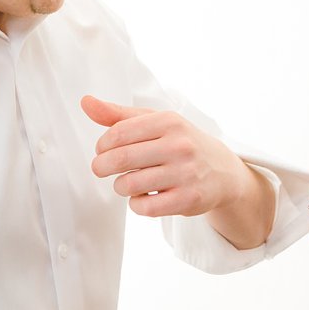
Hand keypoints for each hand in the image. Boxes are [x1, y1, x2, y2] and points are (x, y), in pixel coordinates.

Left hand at [81, 96, 260, 219]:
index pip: (118, 133)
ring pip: (130, 185)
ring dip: (120, 186)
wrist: (223, 171)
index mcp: (169, 122)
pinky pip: (145, 207)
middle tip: (102, 169)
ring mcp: (186, 173)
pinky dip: (136, 204)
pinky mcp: (188, 199)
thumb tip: (86, 102)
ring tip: (126, 183)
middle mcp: (179, 145)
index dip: (102, 145)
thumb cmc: (181, 144)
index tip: (103, 150)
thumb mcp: (155, 122)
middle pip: (121, 159)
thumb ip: (119, 115)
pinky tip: (142, 197)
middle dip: (102, 167)